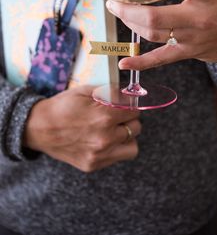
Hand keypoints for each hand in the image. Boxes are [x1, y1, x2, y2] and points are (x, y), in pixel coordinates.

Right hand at [24, 86, 140, 171]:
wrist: (39, 128)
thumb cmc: (63, 106)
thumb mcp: (86, 91)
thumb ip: (110, 92)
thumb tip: (129, 95)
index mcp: (105, 116)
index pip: (134, 110)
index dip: (129, 105)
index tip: (124, 104)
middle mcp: (105, 138)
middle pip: (136, 127)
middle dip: (129, 119)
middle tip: (118, 116)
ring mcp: (100, 154)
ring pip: (133, 146)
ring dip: (127, 136)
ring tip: (114, 130)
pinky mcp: (94, 165)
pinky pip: (119, 157)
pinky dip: (116, 148)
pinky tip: (105, 140)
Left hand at [106, 0, 216, 69]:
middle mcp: (198, 18)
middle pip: (157, 17)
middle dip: (129, 9)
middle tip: (114, 2)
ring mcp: (191, 38)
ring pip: (154, 34)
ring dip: (131, 23)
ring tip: (119, 12)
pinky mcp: (187, 52)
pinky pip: (161, 60)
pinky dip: (141, 63)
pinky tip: (124, 63)